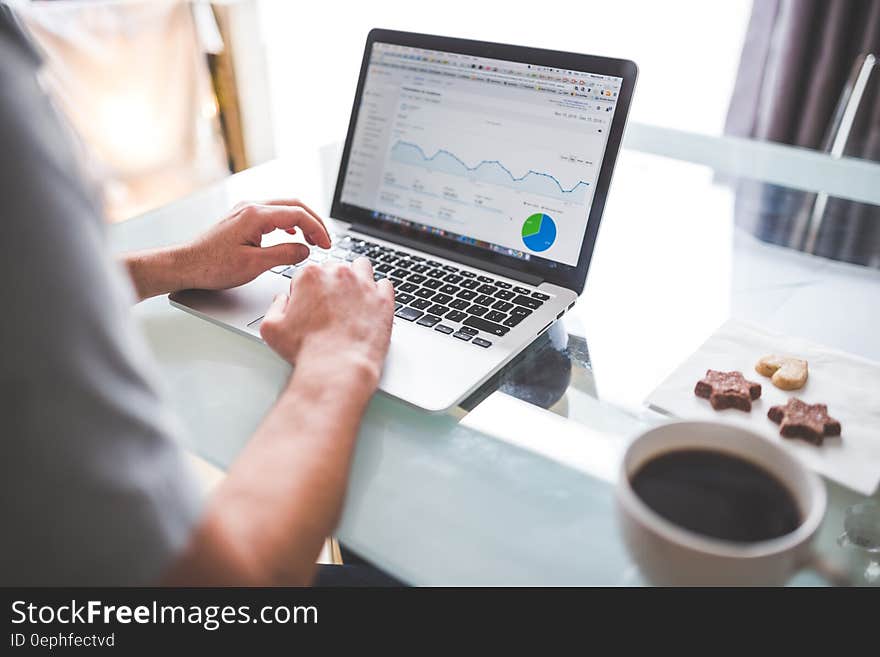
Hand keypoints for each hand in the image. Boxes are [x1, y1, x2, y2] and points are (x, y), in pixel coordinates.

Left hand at [180, 199, 331, 290]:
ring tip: (312, 239)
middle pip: (294, 205)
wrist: (186, 265)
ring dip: (302, 221)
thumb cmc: (212, 266)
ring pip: (284, 208)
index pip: (298, 214)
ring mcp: (245, 211)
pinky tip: (291, 234)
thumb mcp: (254, 265)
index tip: (326, 244)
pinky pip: (272, 214)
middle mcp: (250, 207)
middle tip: (325, 241)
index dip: (317, 229)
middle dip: (314, 222)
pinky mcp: (242, 218)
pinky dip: (288, 222)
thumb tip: (305, 249)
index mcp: (255, 215)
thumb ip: (284, 254)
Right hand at [259, 257, 394, 386]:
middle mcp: (338, 274)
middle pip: (335, 269)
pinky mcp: (384, 299)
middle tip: (330, 307)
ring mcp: (364, 285)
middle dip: (331, 284)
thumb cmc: (306, 351)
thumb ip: (275, 305)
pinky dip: (379, 292)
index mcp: (311, 276)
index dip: (306, 291)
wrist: (337, 368)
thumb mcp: (271, 328)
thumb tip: (283, 298)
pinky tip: (371, 305)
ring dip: (356, 278)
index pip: (308, 273)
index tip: (309, 306)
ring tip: (352, 299)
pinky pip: (385, 284)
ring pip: (361, 268)